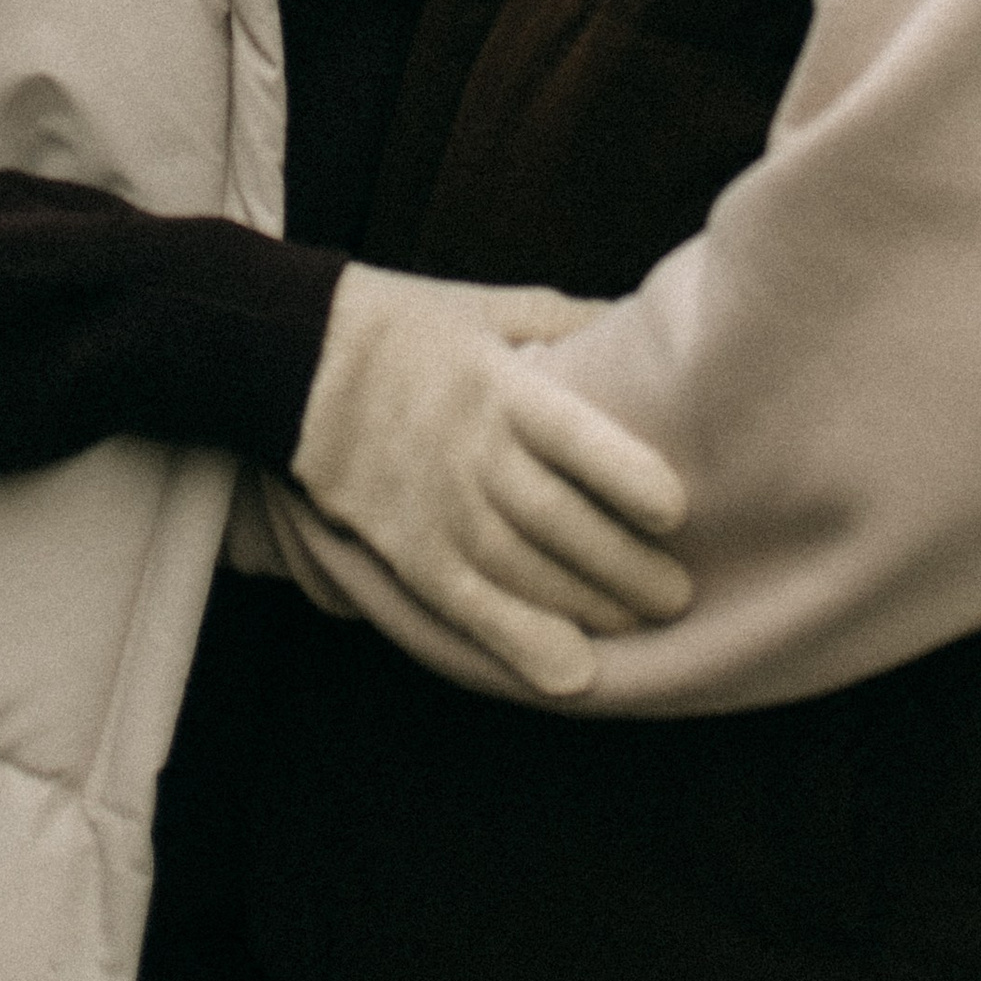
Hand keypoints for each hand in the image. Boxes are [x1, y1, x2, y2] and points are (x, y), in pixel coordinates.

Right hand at [289, 266, 690, 698]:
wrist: (300, 362)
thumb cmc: (413, 327)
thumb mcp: (493, 305)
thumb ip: (569, 322)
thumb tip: (645, 325)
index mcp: (499, 385)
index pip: (570, 436)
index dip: (626, 476)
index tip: (677, 510)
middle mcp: (470, 451)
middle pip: (556, 521)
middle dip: (626, 567)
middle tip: (679, 596)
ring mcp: (435, 506)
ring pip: (521, 571)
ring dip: (588, 608)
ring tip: (640, 625)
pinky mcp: (407, 549)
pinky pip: (466, 605)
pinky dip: (517, 642)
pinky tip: (569, 674)